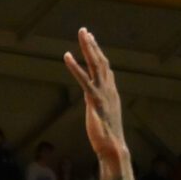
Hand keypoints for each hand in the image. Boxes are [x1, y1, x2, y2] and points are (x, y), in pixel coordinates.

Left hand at [63, 30, 129, 173]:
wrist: (113, 148)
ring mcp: (102, 94)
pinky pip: (84, 79)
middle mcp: (108, 89)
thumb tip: (98, 103)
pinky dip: (75, 67)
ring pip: (96, 65)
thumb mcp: (106, 117)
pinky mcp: (94, 101)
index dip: (98, 53)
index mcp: (111, 92)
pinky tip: (67, 56)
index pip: (105, 68)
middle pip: (101, 61)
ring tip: (82, 33)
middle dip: (92, 45)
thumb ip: (103, 105)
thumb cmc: (108, 137)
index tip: (92, 41)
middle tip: (84, 31)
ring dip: (88, 48)